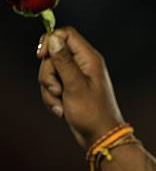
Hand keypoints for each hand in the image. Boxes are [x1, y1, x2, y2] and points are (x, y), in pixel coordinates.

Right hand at [37, 26, 125, 148]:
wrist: (99, 136)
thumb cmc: (92, 112)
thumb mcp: (75, 85)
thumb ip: (64, 61)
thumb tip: (53, 38)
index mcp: (89, 59)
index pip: (66, 34)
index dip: (50, 41)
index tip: (41, 56)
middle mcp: (83, 65)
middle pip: (53, 55)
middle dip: (49, 74)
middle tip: (58, 90)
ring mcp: (76, 77)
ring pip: (50, 73)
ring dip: (50, 90)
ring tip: (61, 104)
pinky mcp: (70, 89)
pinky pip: (52, 86)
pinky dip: (53, 99)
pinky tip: (62, 110)